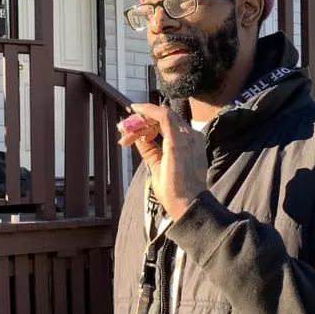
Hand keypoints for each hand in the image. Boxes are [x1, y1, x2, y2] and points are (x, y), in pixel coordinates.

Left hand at [119, 103, 206, 220]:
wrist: (186, 203)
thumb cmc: (175, 190)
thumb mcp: (157, 165)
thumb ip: (149, 150)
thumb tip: (138, 138)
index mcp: (188, 143)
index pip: (167, 126)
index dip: (148, 126)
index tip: (132, 134)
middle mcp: (190, 136)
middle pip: (163, 119)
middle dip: (141, 122)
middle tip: (124, 131)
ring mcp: (186, 135)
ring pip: (161, 115)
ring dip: (141, 119)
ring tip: (126, 128)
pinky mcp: (178, 137)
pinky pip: (162, 115)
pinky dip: (148, 110)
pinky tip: (136, 110)